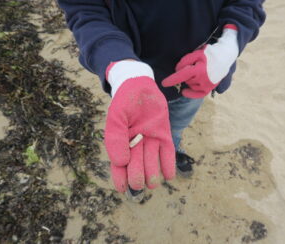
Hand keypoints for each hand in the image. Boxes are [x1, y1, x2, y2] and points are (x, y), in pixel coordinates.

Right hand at [105, 60, 175, 191]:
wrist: (140, 85)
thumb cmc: (124, 101)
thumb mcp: (116, 117)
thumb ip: (115, 138)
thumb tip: (120, 162)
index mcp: (121, 143)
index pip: (119, 165)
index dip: (120, 178)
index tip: (123, 189)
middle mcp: (136, 145)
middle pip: (137, 166)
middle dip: (137, 176)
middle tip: (138, 182)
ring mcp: (151, 140)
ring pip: (152, 162)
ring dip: (152, 174)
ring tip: (152, 182)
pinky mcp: (164, 134)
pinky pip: (167, 153)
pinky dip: (168, 165)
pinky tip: (169, 175)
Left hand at [162, 24, 238, 97]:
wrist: (225, 57)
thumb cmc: (209, 54)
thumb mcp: (197, 54)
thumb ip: (185, 61)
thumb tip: (177, 70)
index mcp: (199, 70)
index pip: (182, 76)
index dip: (172, 79)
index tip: (163, 83)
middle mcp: (203, 80)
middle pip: (186, 80)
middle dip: (185, 74)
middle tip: (194, 66)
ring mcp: (207, 86)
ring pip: (190, 85)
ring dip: (189, 80)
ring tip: (196, 72)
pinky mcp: (209, 89)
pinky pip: (197, 95)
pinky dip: (190, 94)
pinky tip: (184, 91)